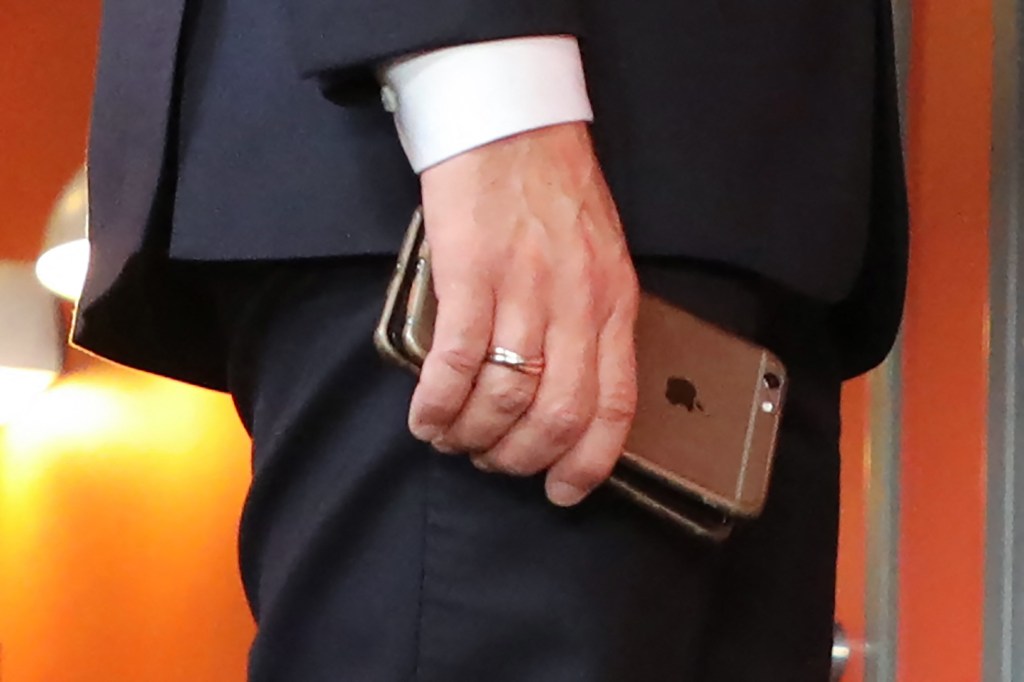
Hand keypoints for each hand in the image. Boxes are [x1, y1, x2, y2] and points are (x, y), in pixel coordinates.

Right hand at [407, 122, 639, 506]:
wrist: (511, 123)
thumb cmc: (554, 192)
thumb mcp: (600, 259)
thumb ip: (594, 322)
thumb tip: (566, 392)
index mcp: (613, 303)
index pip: (614, 405)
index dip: (588, 463)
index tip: (563, 491)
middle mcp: (576, 303)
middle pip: (557, 414)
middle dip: (521, 457)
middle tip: (495, 462)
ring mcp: (524, 288)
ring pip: (505, 396)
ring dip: (473, 434)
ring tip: (454, 439)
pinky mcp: (471, 272)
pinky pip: (458, 361)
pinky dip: (439, 401)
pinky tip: (426, 416)